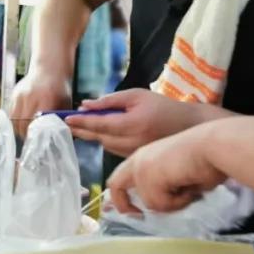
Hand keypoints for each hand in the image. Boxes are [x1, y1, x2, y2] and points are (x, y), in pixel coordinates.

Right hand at [9, 68, 70, 134]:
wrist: (48, 69)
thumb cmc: (59, 88)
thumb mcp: (65, 103)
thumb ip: (61, 119)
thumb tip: (63, 137)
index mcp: (45, 98)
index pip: (36, 122)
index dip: (36, 134)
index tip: (39, 141)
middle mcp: (30, 96)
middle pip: (23, 122)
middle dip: (26, 133)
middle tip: (32, 140)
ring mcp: (20, 95)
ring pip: (14, 119)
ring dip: (18, 128)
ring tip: (26, 133)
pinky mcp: (13, 94)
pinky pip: (10, 113)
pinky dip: (15, 121)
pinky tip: (22, 124)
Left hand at [65, 88, 208, 156]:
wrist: (188, 127)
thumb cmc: (163, 107)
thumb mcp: (137, 96)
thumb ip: (111, 100)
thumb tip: (86, 104)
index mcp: (133, 124)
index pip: (101, 124)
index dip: (82, 122)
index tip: (66, 118)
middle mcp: (132, 142)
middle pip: (99, 137)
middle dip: (81, 129)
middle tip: (65, 122)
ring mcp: (134, 152)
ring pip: (104, 144)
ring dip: (92, 134)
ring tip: (79, 124)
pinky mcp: (135, 158)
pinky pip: (113, 149)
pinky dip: (104, 139)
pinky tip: (98, 131)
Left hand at [106, 122, 228, 214]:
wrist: (214, 145)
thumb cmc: (206, 156)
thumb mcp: (178, 175)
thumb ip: (165, 187)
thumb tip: (164, 205)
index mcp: (144, 156)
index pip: (122, 177)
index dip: (123, 195)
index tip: (133, 210)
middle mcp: (138, 160)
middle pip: (115, 185)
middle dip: (122, 204)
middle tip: (136, 216)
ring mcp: (141, 169)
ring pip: (149, 202)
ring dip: (172, 204)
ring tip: (189, 191)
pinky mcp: (147, 177)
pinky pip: (160, 204)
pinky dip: (178, 203)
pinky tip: (190, 189)